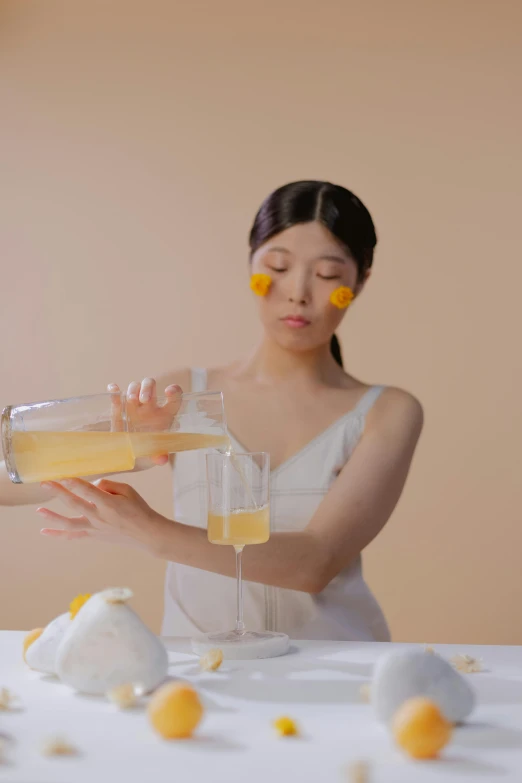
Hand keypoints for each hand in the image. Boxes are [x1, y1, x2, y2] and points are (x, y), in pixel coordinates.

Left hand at [37, 477, 166, 552]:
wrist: (146, 534)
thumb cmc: (139, 509)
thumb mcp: (128, 490)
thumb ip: (108, 485)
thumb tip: (92, 485)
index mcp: (109, 504)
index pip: (88, 490)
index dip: (74, 482)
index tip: (61, 475)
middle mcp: (99, 517)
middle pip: (74, 504)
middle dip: (58, 492)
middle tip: (44, 483)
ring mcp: (95, 528)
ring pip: (69, 523)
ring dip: (52, 517)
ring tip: (39, 511)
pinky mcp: (93, 536)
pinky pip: (72, 536)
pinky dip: (58, 534)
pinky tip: (45, 531)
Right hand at [108, 378, 181, 469]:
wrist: (130, 456)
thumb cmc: (148, 452)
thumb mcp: (155, 456)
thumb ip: (159, 456)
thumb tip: (162, 459)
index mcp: (164, 415)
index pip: (174, 398)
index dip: (174, 391)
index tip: (169, 391)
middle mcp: (150, 406)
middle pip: (150, 385)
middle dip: (147, 388)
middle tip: (144, 400)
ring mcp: (134, 406)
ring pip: (135, 386)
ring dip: (133, 389)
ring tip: (131, 400)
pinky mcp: (120, 409)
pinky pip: (117, 397)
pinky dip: (115, 391)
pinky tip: (113, 388)